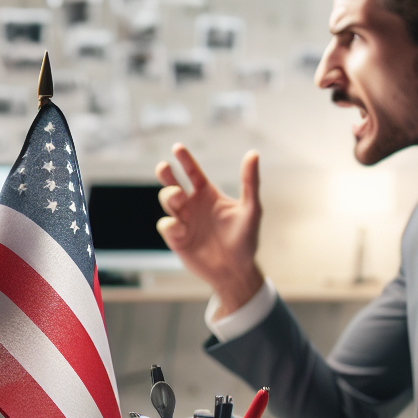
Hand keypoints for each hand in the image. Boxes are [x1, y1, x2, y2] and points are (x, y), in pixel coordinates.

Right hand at [154, 145, 265, 312]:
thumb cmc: (245, 239)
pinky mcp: (176, 238)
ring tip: (179, 197)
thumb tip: (253, 154)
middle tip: (164, 167)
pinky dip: (171, 224)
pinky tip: (182, 229)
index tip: (177, 147)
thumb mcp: (251, 209)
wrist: (235, 270)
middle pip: (172, 183)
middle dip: (166, 174)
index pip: (192, 172)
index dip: (185, 159)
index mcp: (208, 194)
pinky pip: (166, 225)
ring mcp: (183, 221)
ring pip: (166, 200)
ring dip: (169, 196)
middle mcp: (193, 205)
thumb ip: (250, 181)